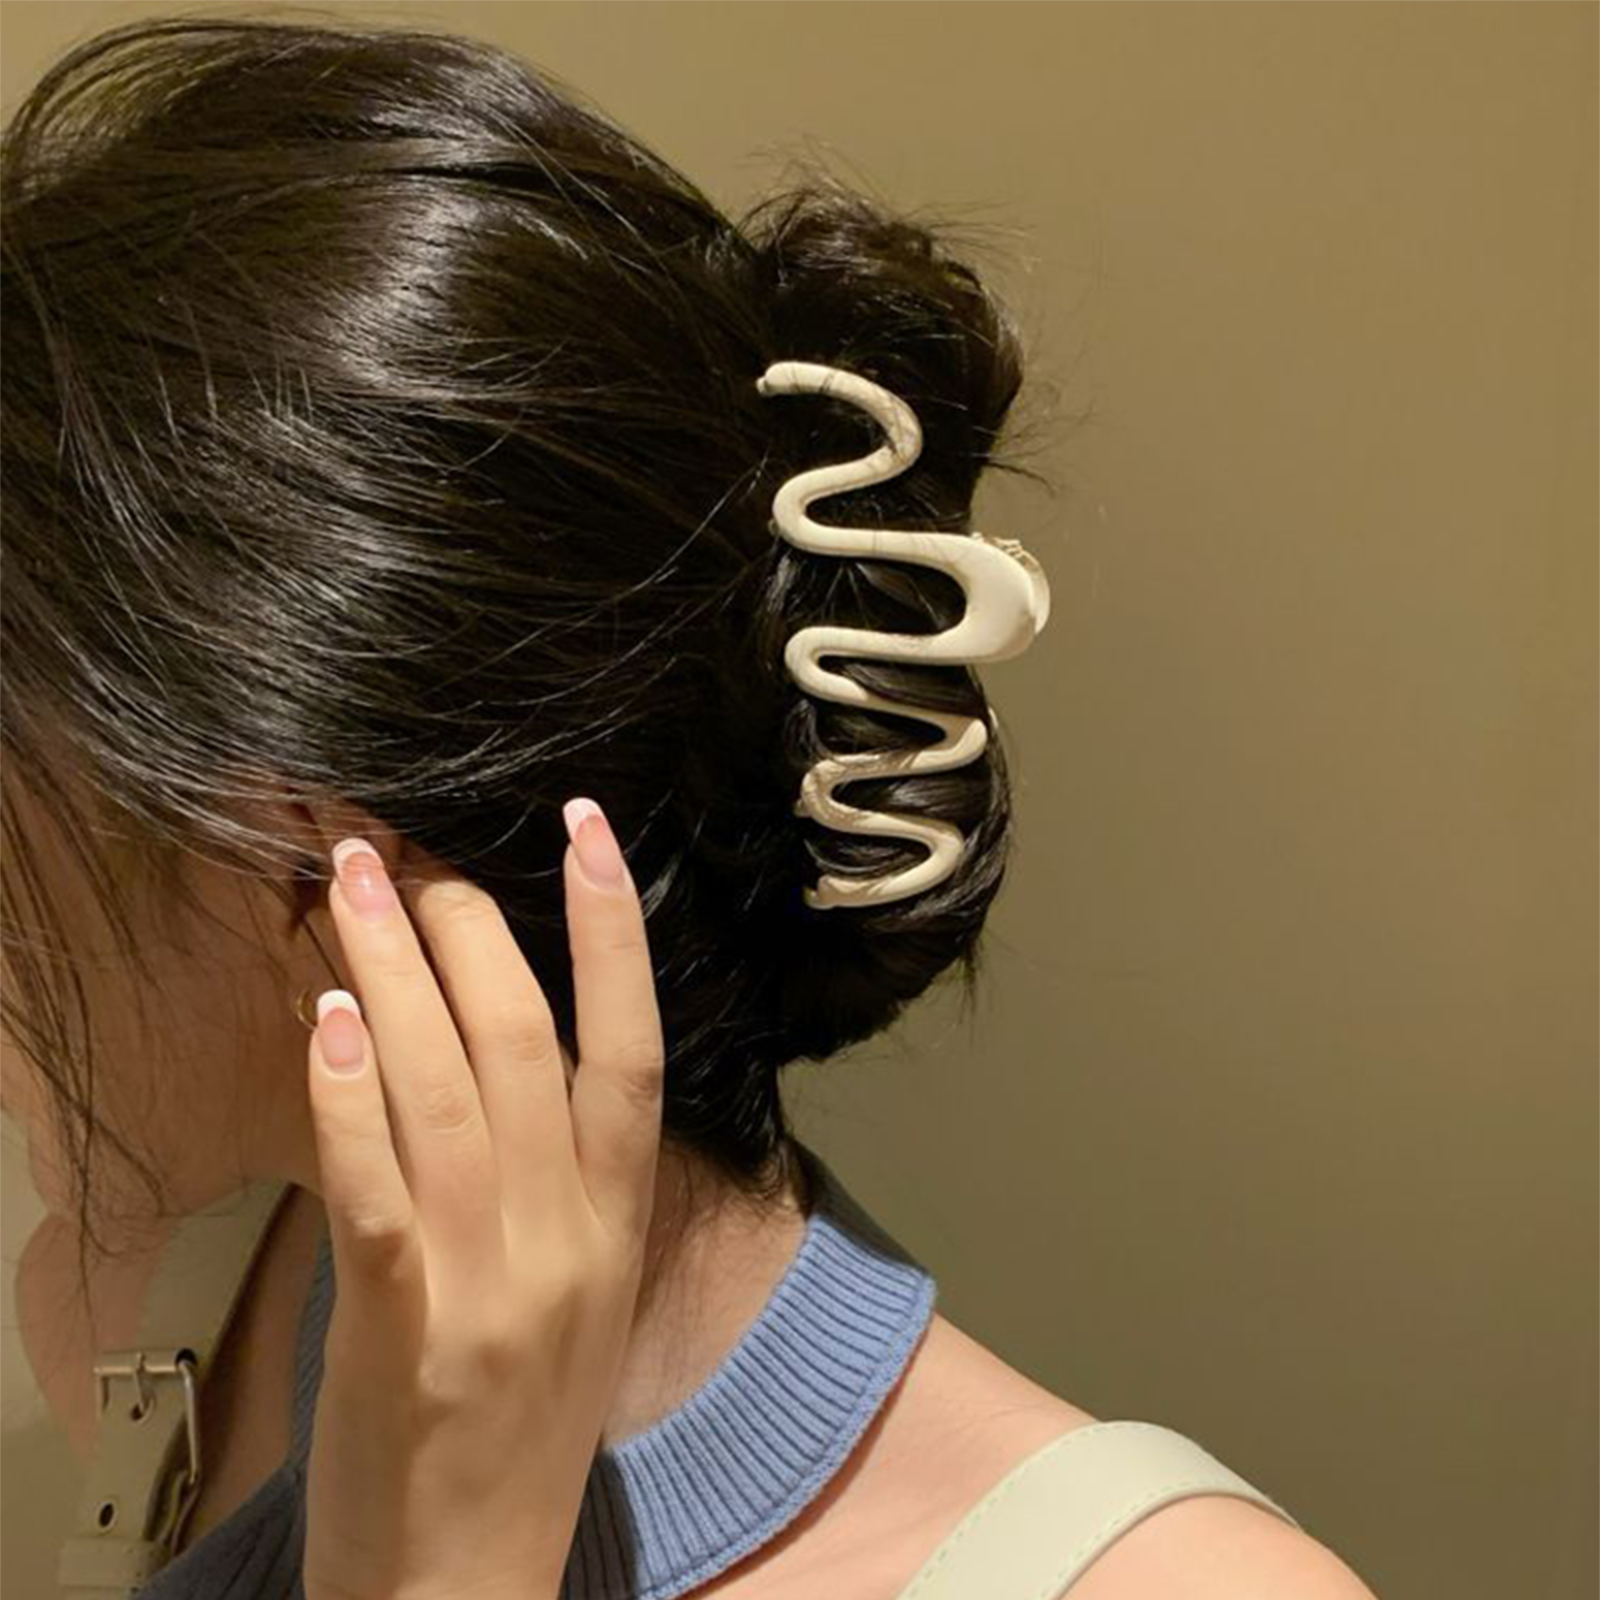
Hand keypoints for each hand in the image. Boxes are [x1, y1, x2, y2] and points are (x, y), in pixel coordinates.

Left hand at [301, 800, 662, 1599]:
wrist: (473, 1581)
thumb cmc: (523, 1424)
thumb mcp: (578, 1289)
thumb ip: (553, 1174)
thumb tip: (493, 1042)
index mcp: (618, 1221)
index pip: (634, 1049)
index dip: (614, 932)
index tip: (586, 829)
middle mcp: (567, 1236)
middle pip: (524, 1043)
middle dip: (465, 926)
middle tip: (401, 847)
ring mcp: (490, 1282)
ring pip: (448, 1090)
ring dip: (394, 974)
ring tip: (348, 885)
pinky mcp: (404, 1330)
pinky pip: (379, 1191)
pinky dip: (353, 1098)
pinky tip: (328, 1021)